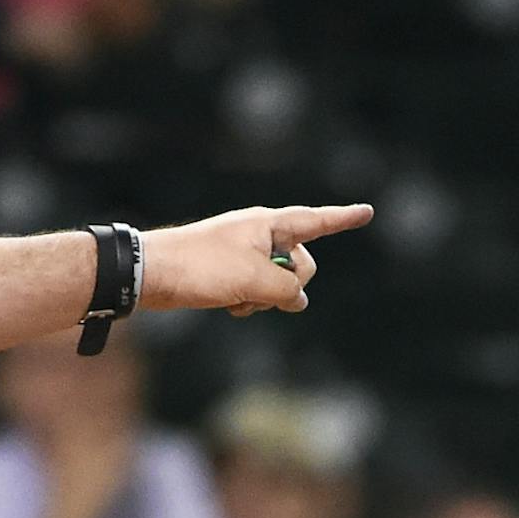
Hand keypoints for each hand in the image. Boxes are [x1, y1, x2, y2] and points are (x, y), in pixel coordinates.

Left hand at [140, 204, 371, 317]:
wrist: (151, 274)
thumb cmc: (201, 268)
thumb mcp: (254, 281)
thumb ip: (288, 291)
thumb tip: (297, 301)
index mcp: (268, 225)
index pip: (316, 221)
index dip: (343, 219)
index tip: (367, 212)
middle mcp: (260, 235)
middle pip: (301, 265)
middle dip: (287, 286)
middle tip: (258, 290)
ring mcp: (246, 254)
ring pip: (279, 284)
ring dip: (264, 299)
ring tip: (235, 299)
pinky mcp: (231, 273)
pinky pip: (258, 292)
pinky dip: (249, 303)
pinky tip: (227, 305)